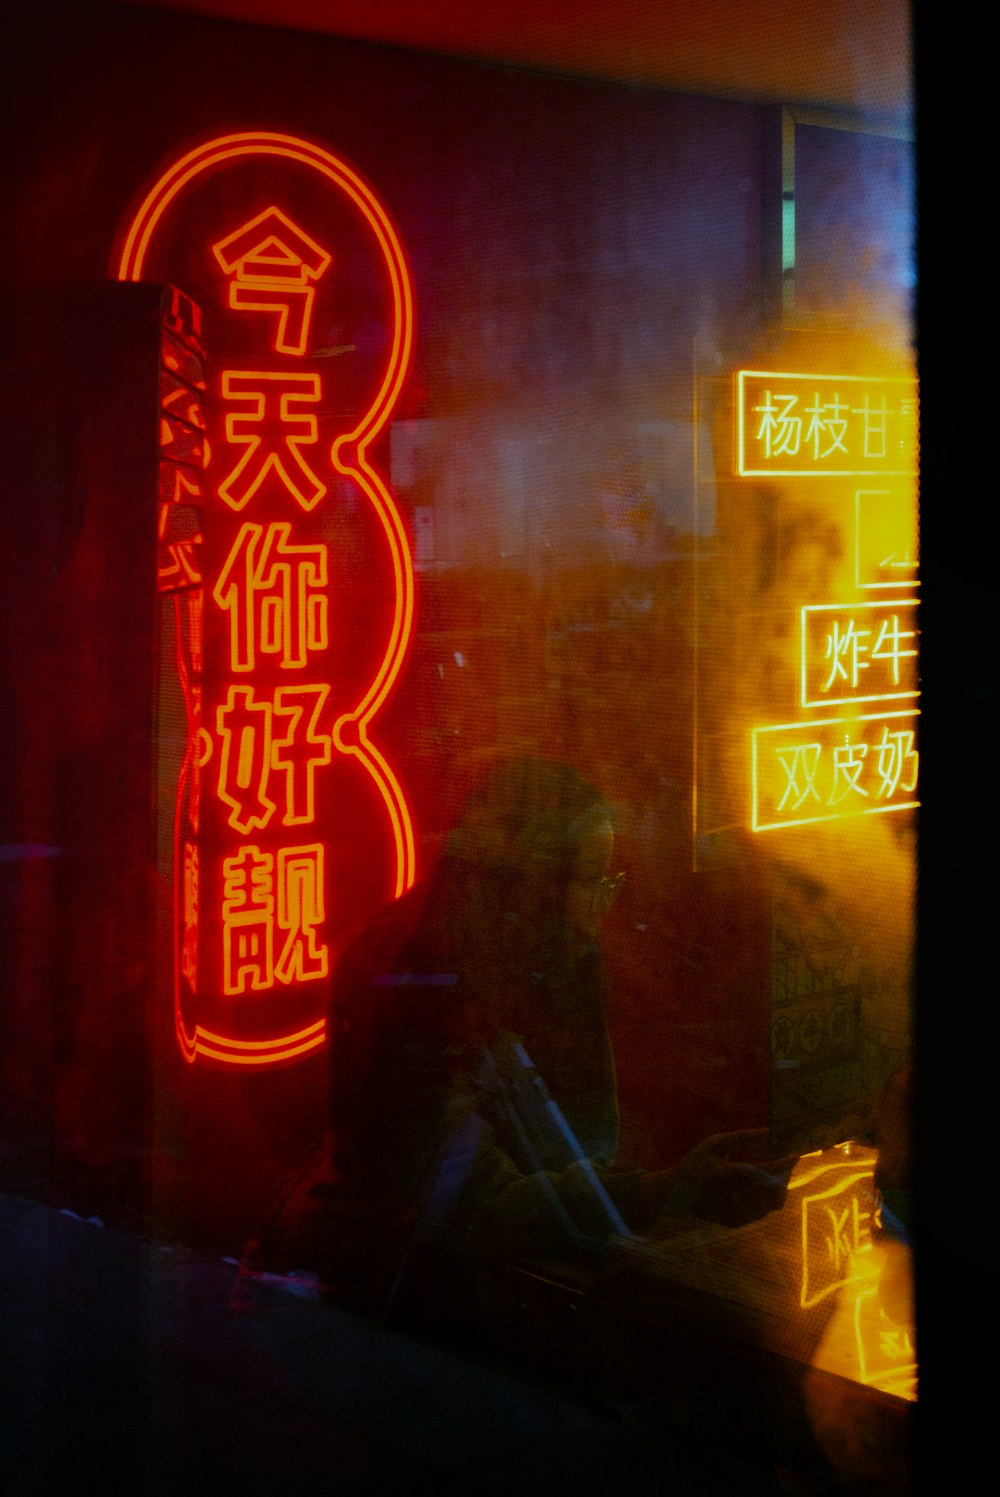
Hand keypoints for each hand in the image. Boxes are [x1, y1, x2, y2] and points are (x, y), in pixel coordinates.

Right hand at [658, 1129, 798, 1228]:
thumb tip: (769, 1132)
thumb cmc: (695, 1164)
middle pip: (776, 1190)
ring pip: (773, 1205)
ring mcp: (736, 1213)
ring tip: (773, 1175)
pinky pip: (762, 1213)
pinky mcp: (736, 1223)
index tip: (797, 1153)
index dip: (786, 1162)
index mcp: (729, 1174)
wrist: (674, 1196)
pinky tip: (757, 1189)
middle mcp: (735, 1197)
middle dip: (785, 1175)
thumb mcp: (715, 1144)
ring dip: (778, 1189)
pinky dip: (765, 1200)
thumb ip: (743, 1137)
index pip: (767, 1170)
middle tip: (786, 1163)